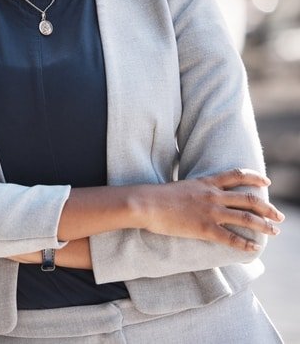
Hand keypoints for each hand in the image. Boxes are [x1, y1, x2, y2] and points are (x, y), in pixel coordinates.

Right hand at [136, 168, 284, 250]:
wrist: (145, 203)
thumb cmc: (156, 196)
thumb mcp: (179, 186)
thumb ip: (193, 190)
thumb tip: (196, 194)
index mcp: (206, 183)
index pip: (236, 175)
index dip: (254, 178)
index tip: (266, 182)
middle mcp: (213, 195)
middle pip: (248, 199)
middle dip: (267, 208)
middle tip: (279, 215)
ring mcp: (210, 212)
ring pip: (246, 218)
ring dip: (264, 225)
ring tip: (275, 231)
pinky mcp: (204, 228)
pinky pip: (231, 237)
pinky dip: (245, 244)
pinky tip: (254, 247)